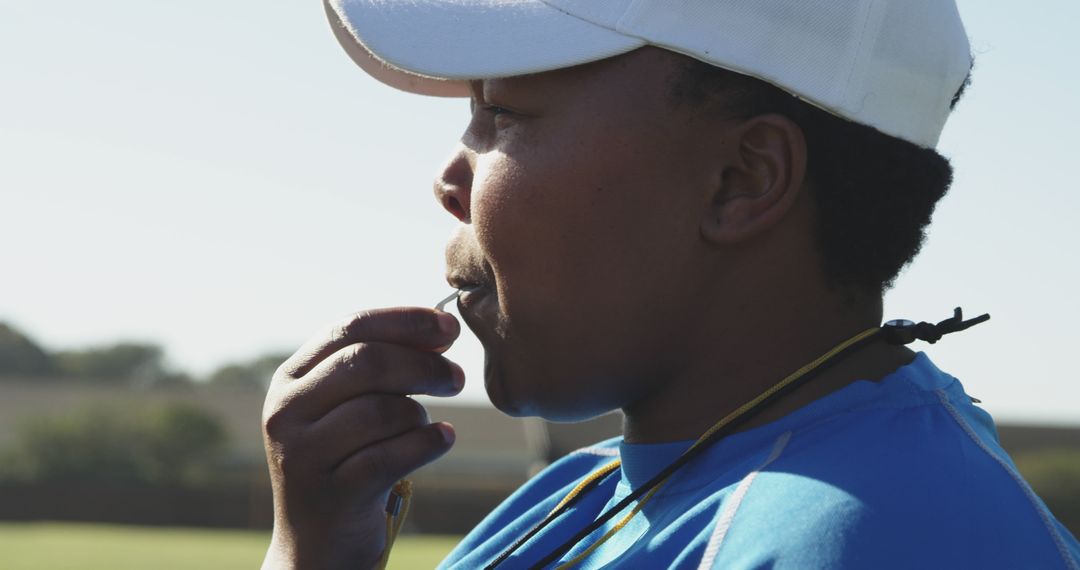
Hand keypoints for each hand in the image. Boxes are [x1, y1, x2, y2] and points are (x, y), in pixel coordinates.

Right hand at [260, 308, 462, 568]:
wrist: (316, 546)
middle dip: (423, 365)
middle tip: (457, 379)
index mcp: (291, 379)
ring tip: (426, 425)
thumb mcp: (349, 408)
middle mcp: (286, 412)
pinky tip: (444, 439)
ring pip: (382, 409)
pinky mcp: (330, 494)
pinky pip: (392, 455)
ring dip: (420, 414)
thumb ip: (383, 366)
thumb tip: (441, 327)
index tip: (449, 327)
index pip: (350, 328)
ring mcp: (302, 455)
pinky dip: (428, 443)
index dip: (405, 321)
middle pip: (366, 362)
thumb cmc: (347, 462)